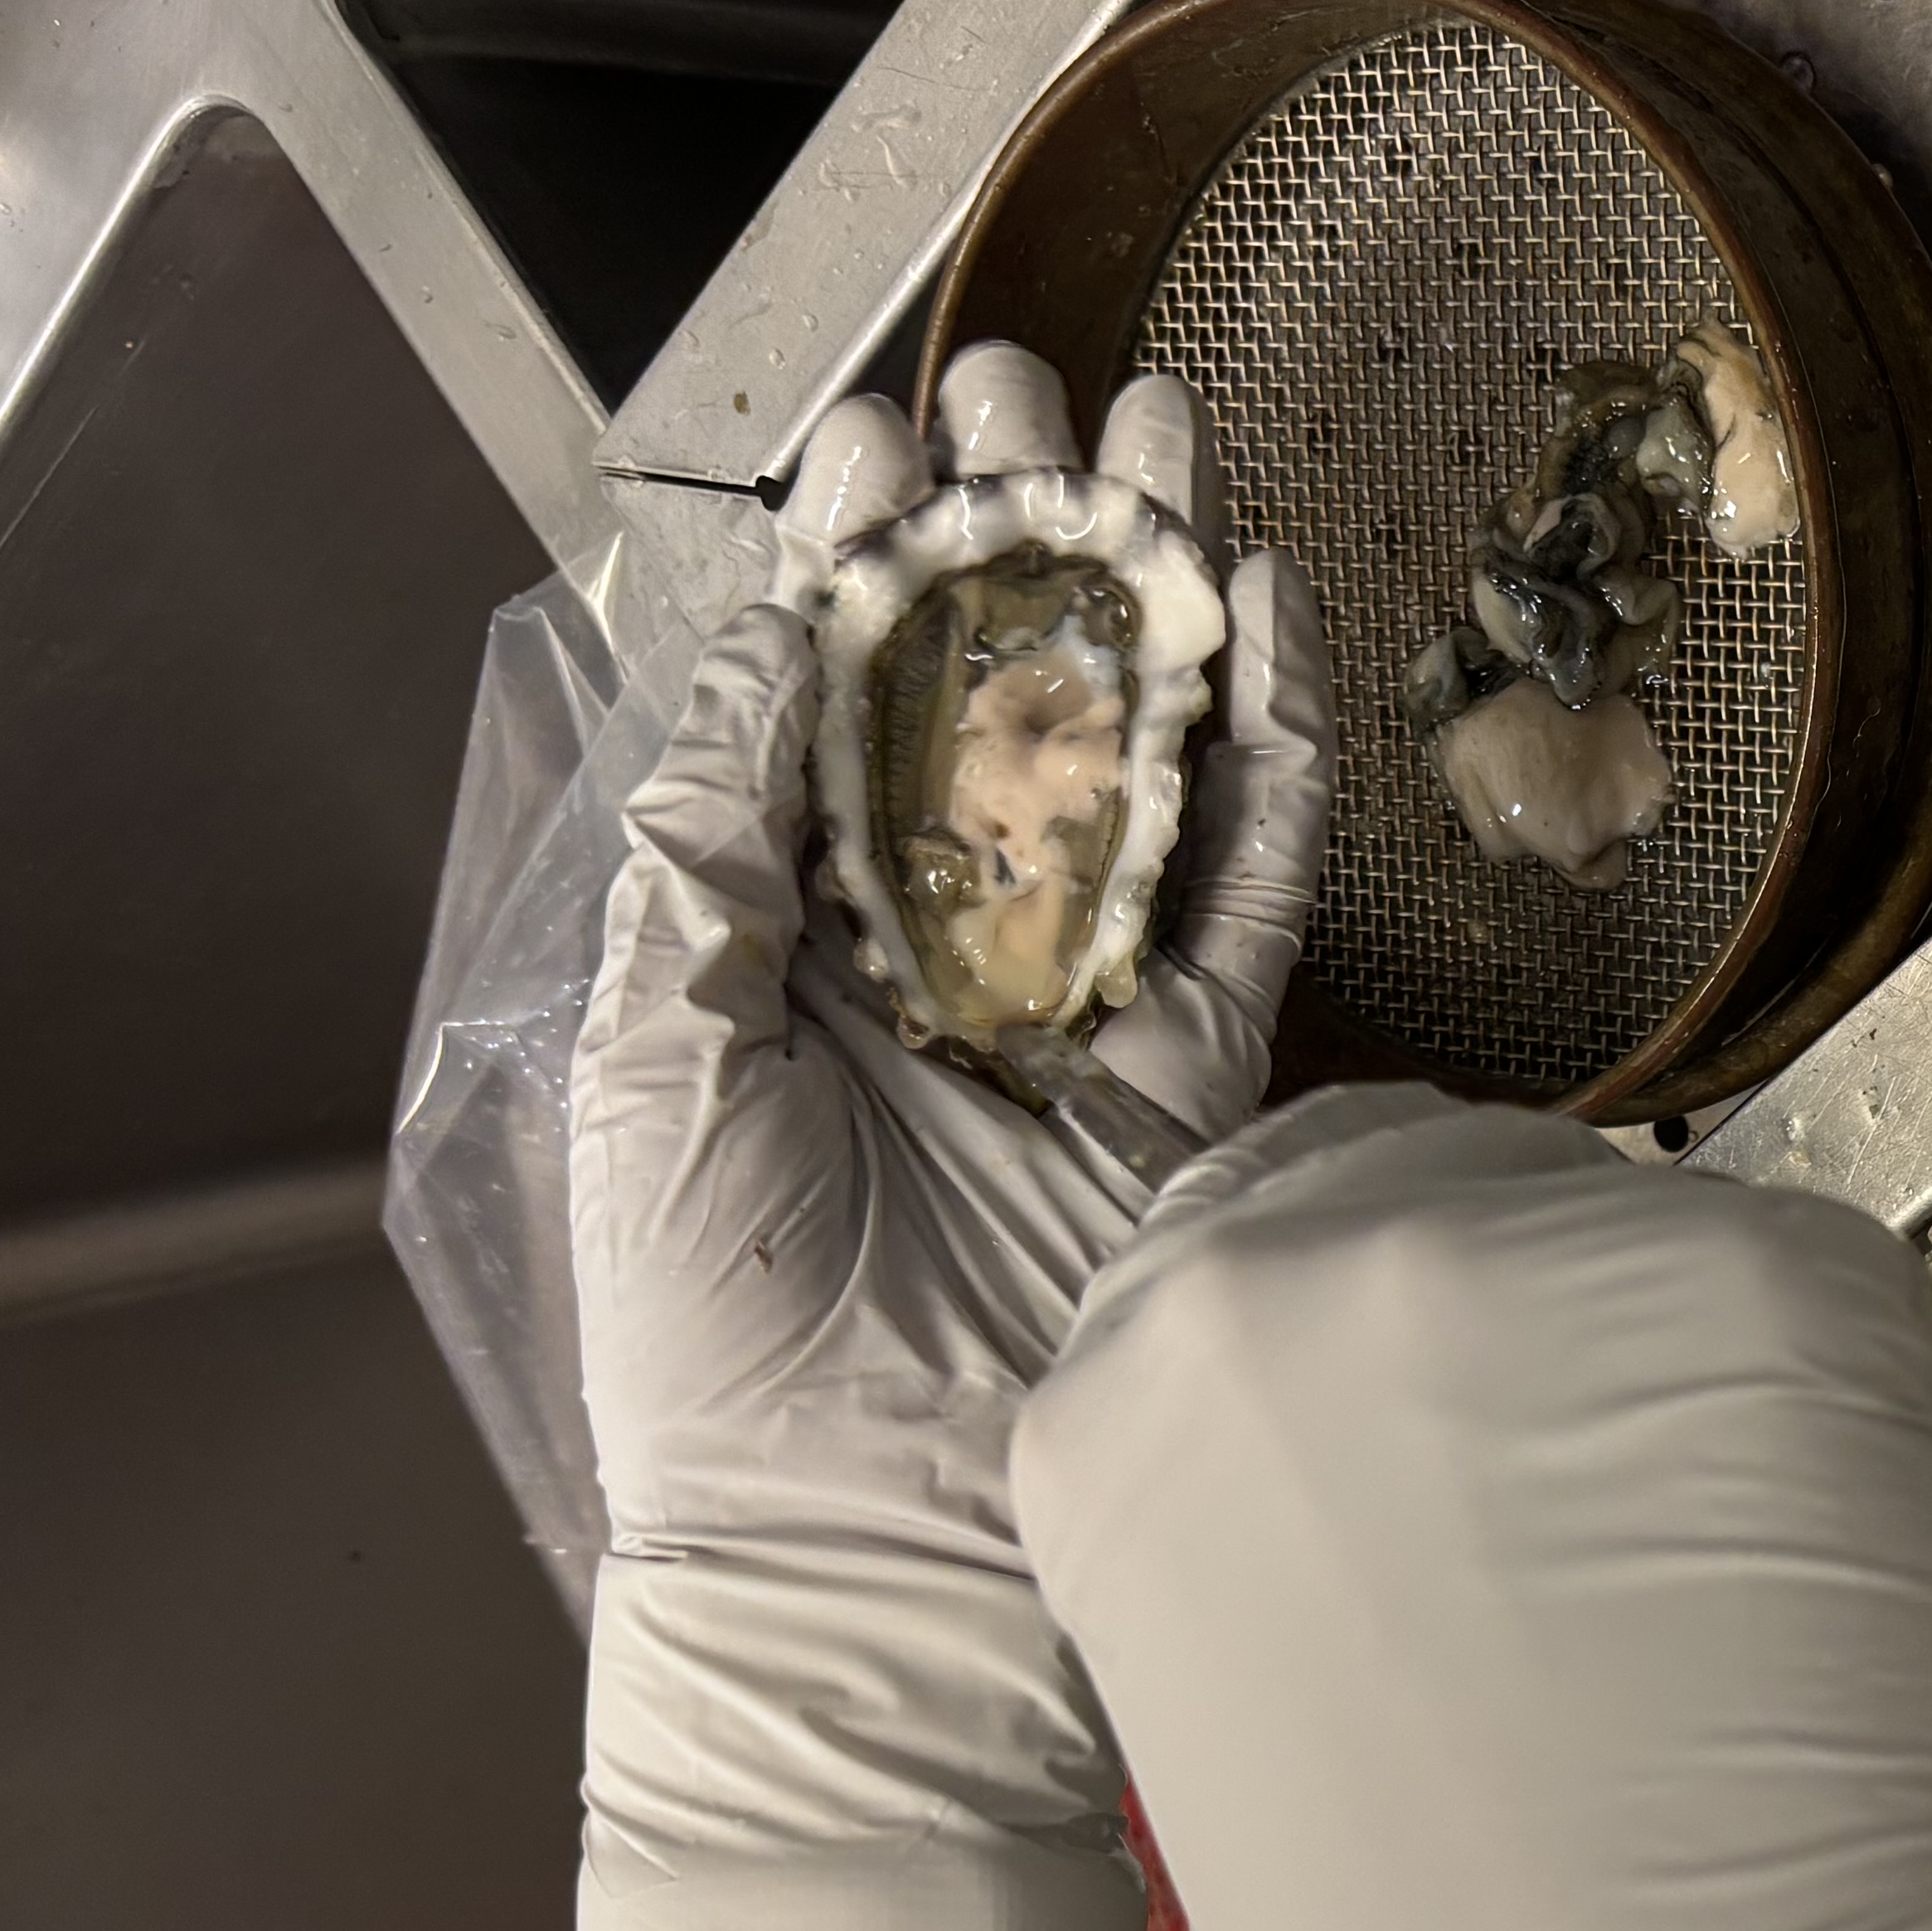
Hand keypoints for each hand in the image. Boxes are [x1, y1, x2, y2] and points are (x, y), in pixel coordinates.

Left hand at [563, 341, 1337, 1930]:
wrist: (868, 1561)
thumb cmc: (720, 1343)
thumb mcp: (660, 1066)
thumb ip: (712, 856)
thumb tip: (760, 654)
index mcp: (787, 945)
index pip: (830, 707)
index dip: (852, 563)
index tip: (871, 432)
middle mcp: (939, 955)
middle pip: (992, 698)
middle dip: (1010, 532)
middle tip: (1030, 369)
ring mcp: (1080, 1011)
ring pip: (1134, 759)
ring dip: (1148, 595)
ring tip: (1157, 432)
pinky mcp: (1200, 1080)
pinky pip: (1251, 890)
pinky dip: (1271, 757)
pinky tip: (1265, 618)